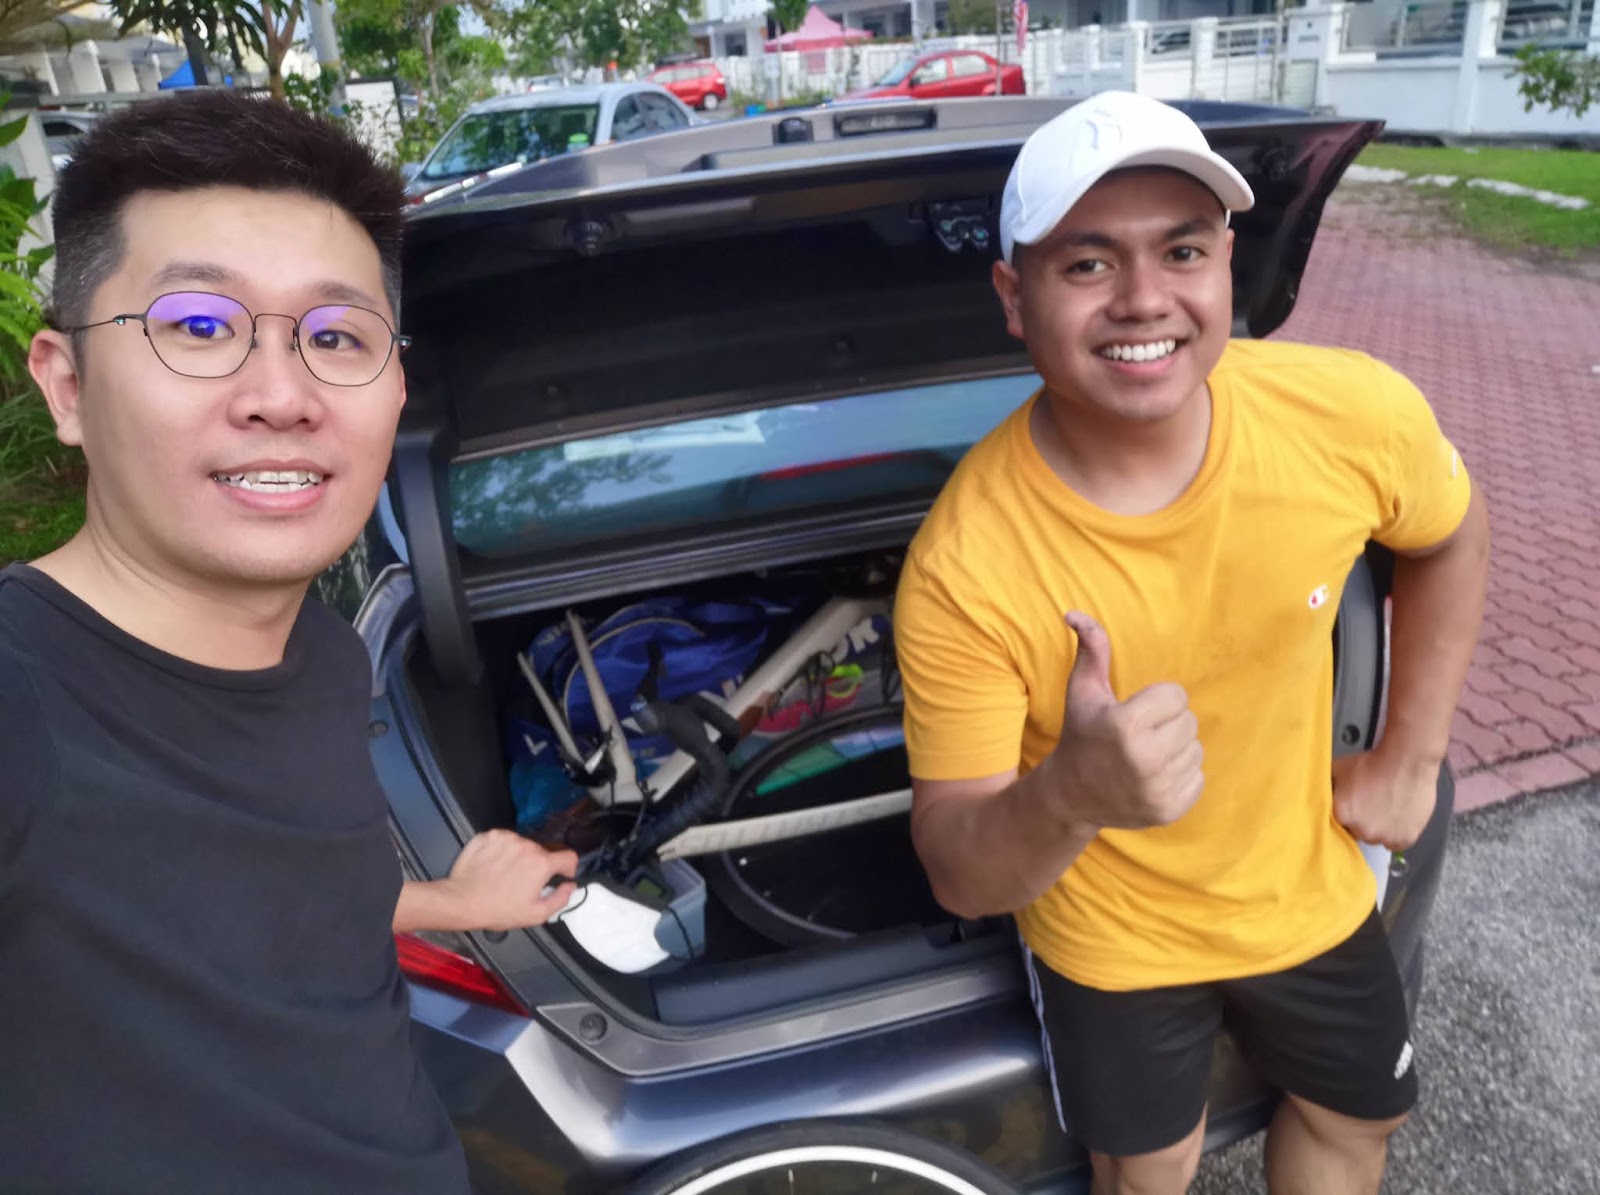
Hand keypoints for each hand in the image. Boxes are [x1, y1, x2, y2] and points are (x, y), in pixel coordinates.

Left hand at [441, 830, 579, 931]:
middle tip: (523, 883)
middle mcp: (526, 845)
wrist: (462, 901)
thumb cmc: (497, 909)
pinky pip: (503, 840)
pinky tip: (493, 866)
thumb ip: (560, 899)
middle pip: (542, 852)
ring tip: (505, 874)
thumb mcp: (535, 914)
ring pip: (522, 845)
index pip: (568, 857)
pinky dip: (501, 851)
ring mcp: (506, 838)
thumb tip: (570, 886)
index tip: (561, 874)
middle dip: (537, 866)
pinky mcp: (489, 836)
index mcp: (541, 863)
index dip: (568, 868)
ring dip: (519, 857)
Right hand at [1048, 612, 1204, 830]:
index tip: (1135, 712)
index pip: (1177, 696)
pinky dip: (1181, 775)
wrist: (1071, 796)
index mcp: (1124, 725)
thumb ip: (1091, 650)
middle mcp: (1144, 759)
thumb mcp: (1083, 691)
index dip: (1157, 700)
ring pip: (1196, 749)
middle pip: (1189, 721)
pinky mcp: (1169, 810)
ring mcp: (1158, 788)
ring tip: (1146, 755)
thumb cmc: (1081, 734)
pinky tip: (1153, 776)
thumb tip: (1075, 613)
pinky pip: (1198, 777)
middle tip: (1141, 734)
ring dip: (1176, 748)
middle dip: (1168, 723)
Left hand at [1332, 746, 1438, 850]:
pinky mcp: (1404, 839)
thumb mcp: (1338, 768)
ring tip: (1386, 808)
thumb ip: (1328, 785)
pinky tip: (1397, 817)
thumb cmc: (1374, 763)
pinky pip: (1396, 843)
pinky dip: (1397, 834)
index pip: (1337, 823)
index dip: (1345, 814)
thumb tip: (1322, 791)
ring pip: (1377, 838)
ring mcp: (1384, 837)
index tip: (1351, 807)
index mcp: (1341, 815)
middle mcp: (1361, 830)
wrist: (1406, 762)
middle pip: (1357, 832)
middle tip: (1370, 805)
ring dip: (1379, 828)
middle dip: (1361, 822)